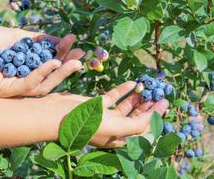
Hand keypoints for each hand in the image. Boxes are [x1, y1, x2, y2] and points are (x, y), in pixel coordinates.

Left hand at [0, 25, 83, 96]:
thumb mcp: (17, 36)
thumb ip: (37, 39)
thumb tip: (58, 39)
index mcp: (25, 67)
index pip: (49, 64)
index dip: (63, 53)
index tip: (74, 40)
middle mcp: (22, 79)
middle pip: (49, 78)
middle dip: (66, 67)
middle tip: (81, 55)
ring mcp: (15, 88)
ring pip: (43, 86)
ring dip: (60, 74)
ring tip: (74, 61)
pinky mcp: (6, 92)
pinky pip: (28, 85)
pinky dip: (41, 73)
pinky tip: (52, 62)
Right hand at [46, 81, 168, 147]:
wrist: (56, 114)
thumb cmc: (84, 123)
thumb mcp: (113, 127)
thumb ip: (135, 125)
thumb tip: (153, 118)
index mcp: (118, 137)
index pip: (142, 129)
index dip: (155, 117)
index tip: (164, 103)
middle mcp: (113, 128)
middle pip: (135, 118)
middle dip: (148, 107)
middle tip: (159, 94)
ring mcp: (104, 115)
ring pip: (125, 107)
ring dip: (137, 98)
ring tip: (148, 88)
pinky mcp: (96, 104)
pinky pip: (113, 96)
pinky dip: (123, 90)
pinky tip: (132, 83)